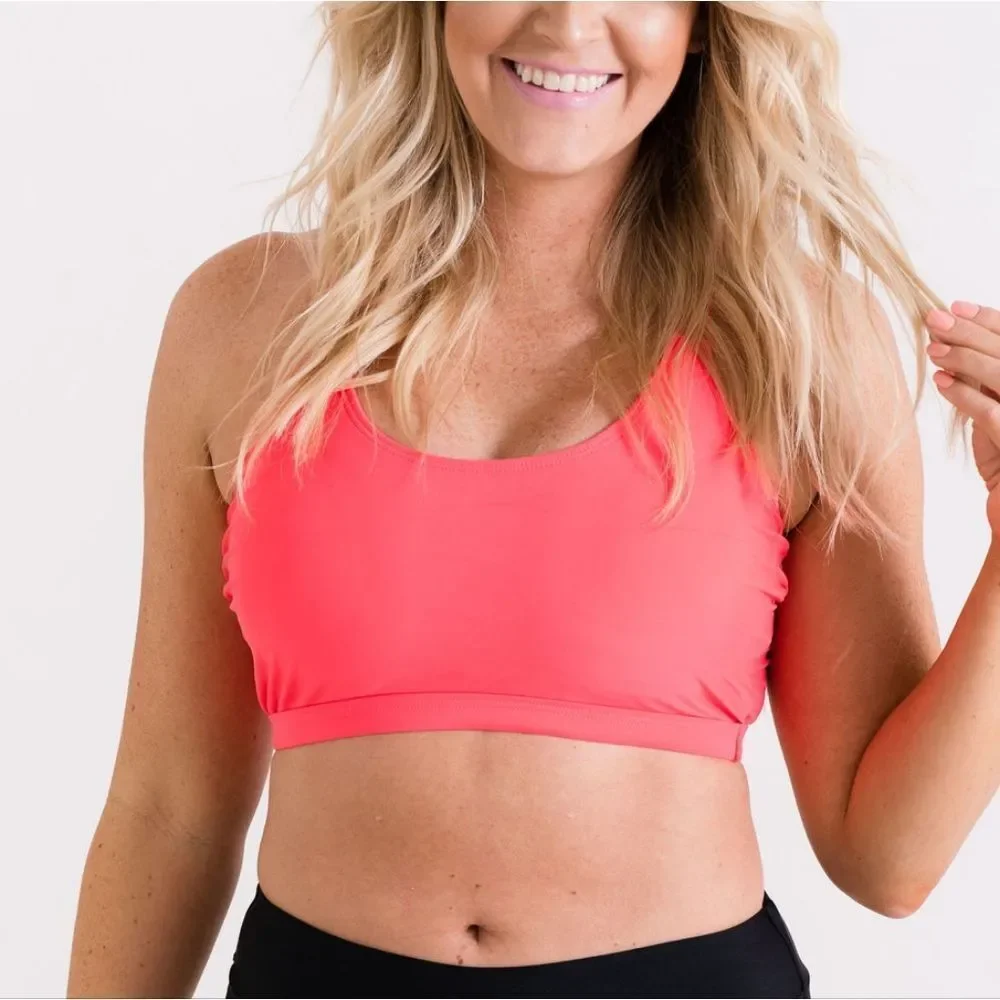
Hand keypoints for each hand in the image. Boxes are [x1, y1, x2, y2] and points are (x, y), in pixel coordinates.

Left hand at [926, 301, 999, 535]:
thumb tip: (953, 349)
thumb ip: (986, 386)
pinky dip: (966, 396)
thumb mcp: (995, 422)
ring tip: (932, 348)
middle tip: (933, 317)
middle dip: (971, 331)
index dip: (991, 320)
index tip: (957, 305)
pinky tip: (940, 383)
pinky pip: (995, 415)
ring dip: (965, 358)